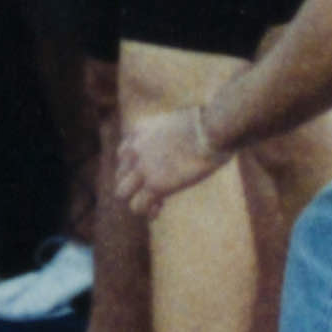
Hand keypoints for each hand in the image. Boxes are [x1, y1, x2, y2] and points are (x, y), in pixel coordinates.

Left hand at [106, 107, 219, 222]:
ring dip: (136, 199)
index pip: (123, 153)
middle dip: (134, 185)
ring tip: (155, 203)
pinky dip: (148, 211)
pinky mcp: (155, 185)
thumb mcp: (183, 120)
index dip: (135, 166)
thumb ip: (175, 131)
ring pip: (121, 193)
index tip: (152, 172)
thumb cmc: (209, 122)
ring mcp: (142, 168)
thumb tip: (187, 136)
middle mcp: (135, 149)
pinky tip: (159, 210)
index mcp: (140, 130)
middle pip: (119, 174)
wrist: (211, 129)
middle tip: (153, 189)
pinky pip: (138, 206)